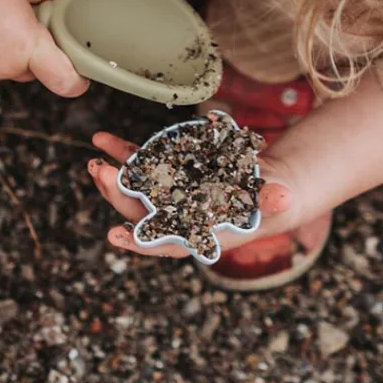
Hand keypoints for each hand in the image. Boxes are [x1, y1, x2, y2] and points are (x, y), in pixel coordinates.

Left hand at [87, 65, 382, 259]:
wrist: (288, 181)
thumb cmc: (289, 195)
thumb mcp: (287, 198)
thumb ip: (279, 200)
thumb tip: (281, 200)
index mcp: (209, 230)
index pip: (172, 241)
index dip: (142, 241)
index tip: (113, 234)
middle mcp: (188, 216)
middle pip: (147, 211)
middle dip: (120, 194)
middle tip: (97, 173)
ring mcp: (179, 195)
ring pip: (140, 189)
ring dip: (116, 173)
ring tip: (93, 157)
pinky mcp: (177, 174)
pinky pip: (147, 164)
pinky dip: (127, 153)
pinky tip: (104, 141)